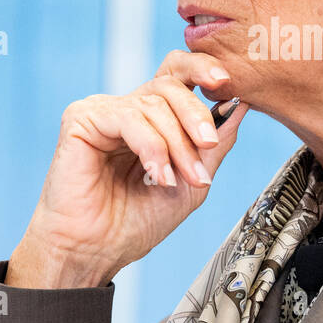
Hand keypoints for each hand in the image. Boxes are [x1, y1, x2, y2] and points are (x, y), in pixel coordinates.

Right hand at [6, 50, 247, 287]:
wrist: (97, 252)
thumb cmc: (136, 222)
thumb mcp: (193, 182)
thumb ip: (216, 144)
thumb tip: (240, 104)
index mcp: (153, 117)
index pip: (179, 74)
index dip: (204, 70)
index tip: (227, 85)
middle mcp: (129, 108)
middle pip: (170, 84)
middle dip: (197, 114)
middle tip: (209, 144)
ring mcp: (104, 111)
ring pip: (153, 104)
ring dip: (177, 144)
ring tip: (183, 178)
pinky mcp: (82, 119)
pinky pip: (128, 118)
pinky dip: (151, 147)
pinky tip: (158, 174)